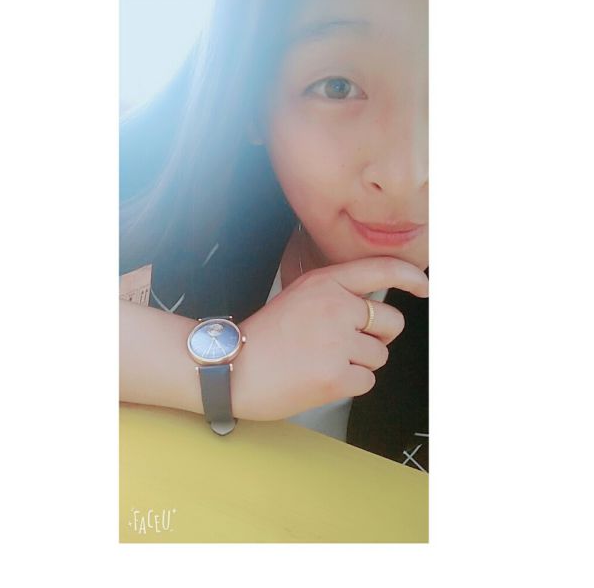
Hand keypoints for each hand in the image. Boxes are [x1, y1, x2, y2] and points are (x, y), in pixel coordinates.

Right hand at [230, 256, 428, 420]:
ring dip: (359, 364)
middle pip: (392, 323)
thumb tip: (374, 314)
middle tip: (350, 344)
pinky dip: (349, 384)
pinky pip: (366, 381)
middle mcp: (335, 307)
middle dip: (379, 337)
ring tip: (323, 362)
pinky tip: (321, 378)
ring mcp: (337, 341)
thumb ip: (336, 297)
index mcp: (325, 283)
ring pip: (379, 356)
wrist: (231, 368)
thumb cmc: (263, 338)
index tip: (423, 286)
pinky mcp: (336, 375)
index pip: (381, 270)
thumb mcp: (298, 298)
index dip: (410, 277)